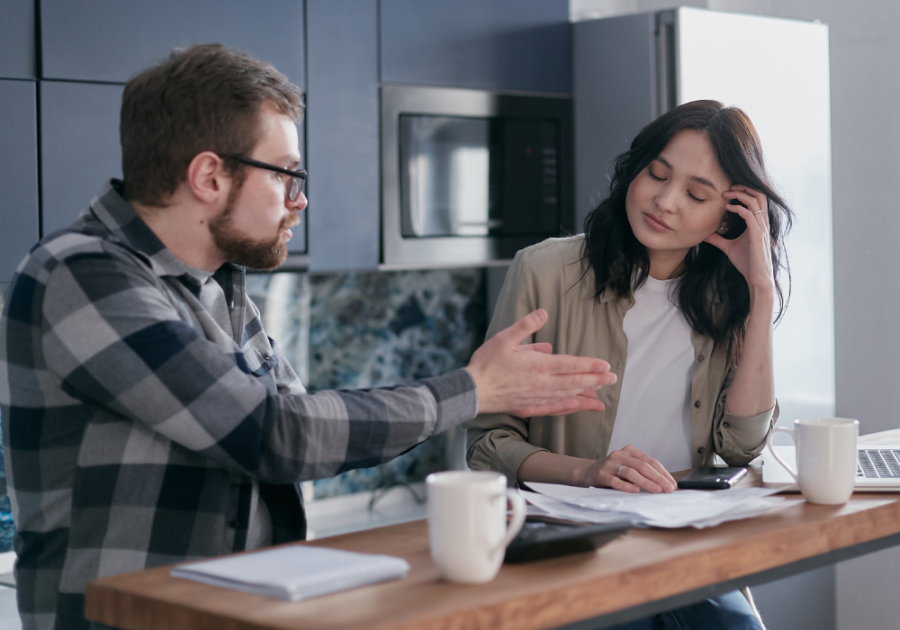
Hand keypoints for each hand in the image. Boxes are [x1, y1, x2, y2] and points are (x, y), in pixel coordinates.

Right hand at [466, 309, 616, 416]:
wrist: (472, 391)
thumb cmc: (486, 363)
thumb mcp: (504, 338)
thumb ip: (526, 326)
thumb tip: (543, 312)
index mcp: (538, 365)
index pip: (571, 365)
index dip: (590, 365)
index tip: (605, 365)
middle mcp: (542, 383)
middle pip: (574, 382)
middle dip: (596, 380)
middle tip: (613, 379)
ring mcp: (537, 397)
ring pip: (567, 396)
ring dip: (585, 394)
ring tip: (600, 394)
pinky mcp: (529, 407)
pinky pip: (554, 409)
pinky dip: (568, 408)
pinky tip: (576, 407)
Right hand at [579, 445, 675, 493]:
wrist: (588, 472)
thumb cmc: (613, 471)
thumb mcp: (628, 466)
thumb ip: (643, 471)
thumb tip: (664, 484)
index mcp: (630, 451)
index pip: (650, 461)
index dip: (663, 473)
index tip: (672, 484)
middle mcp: (620, 455)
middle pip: (643, 466)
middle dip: (658, 478)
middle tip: (668, 489)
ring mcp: (610, 464)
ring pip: (631, 473)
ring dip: (646, 482)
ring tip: (657, 490)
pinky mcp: (601, 474)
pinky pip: (615, 481)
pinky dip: (626, 486)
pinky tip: (635, 490)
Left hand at [705, 185, 774, 296]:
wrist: (757, 278)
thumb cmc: (747, 263)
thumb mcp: (729, 248)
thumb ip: (718, 240)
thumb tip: (705, 235)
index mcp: (758, 223)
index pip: (757, 199)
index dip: (745, 191)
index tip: (729, 191)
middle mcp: (762, 223)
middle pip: (760, 195)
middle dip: (744, 187)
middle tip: (728, 187)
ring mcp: (761, 228)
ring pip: (755, 201)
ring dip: (740, 194)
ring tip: (726, 194)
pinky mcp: (757, 235)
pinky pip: (749, 215)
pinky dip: (738, 208)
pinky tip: (728, 208)